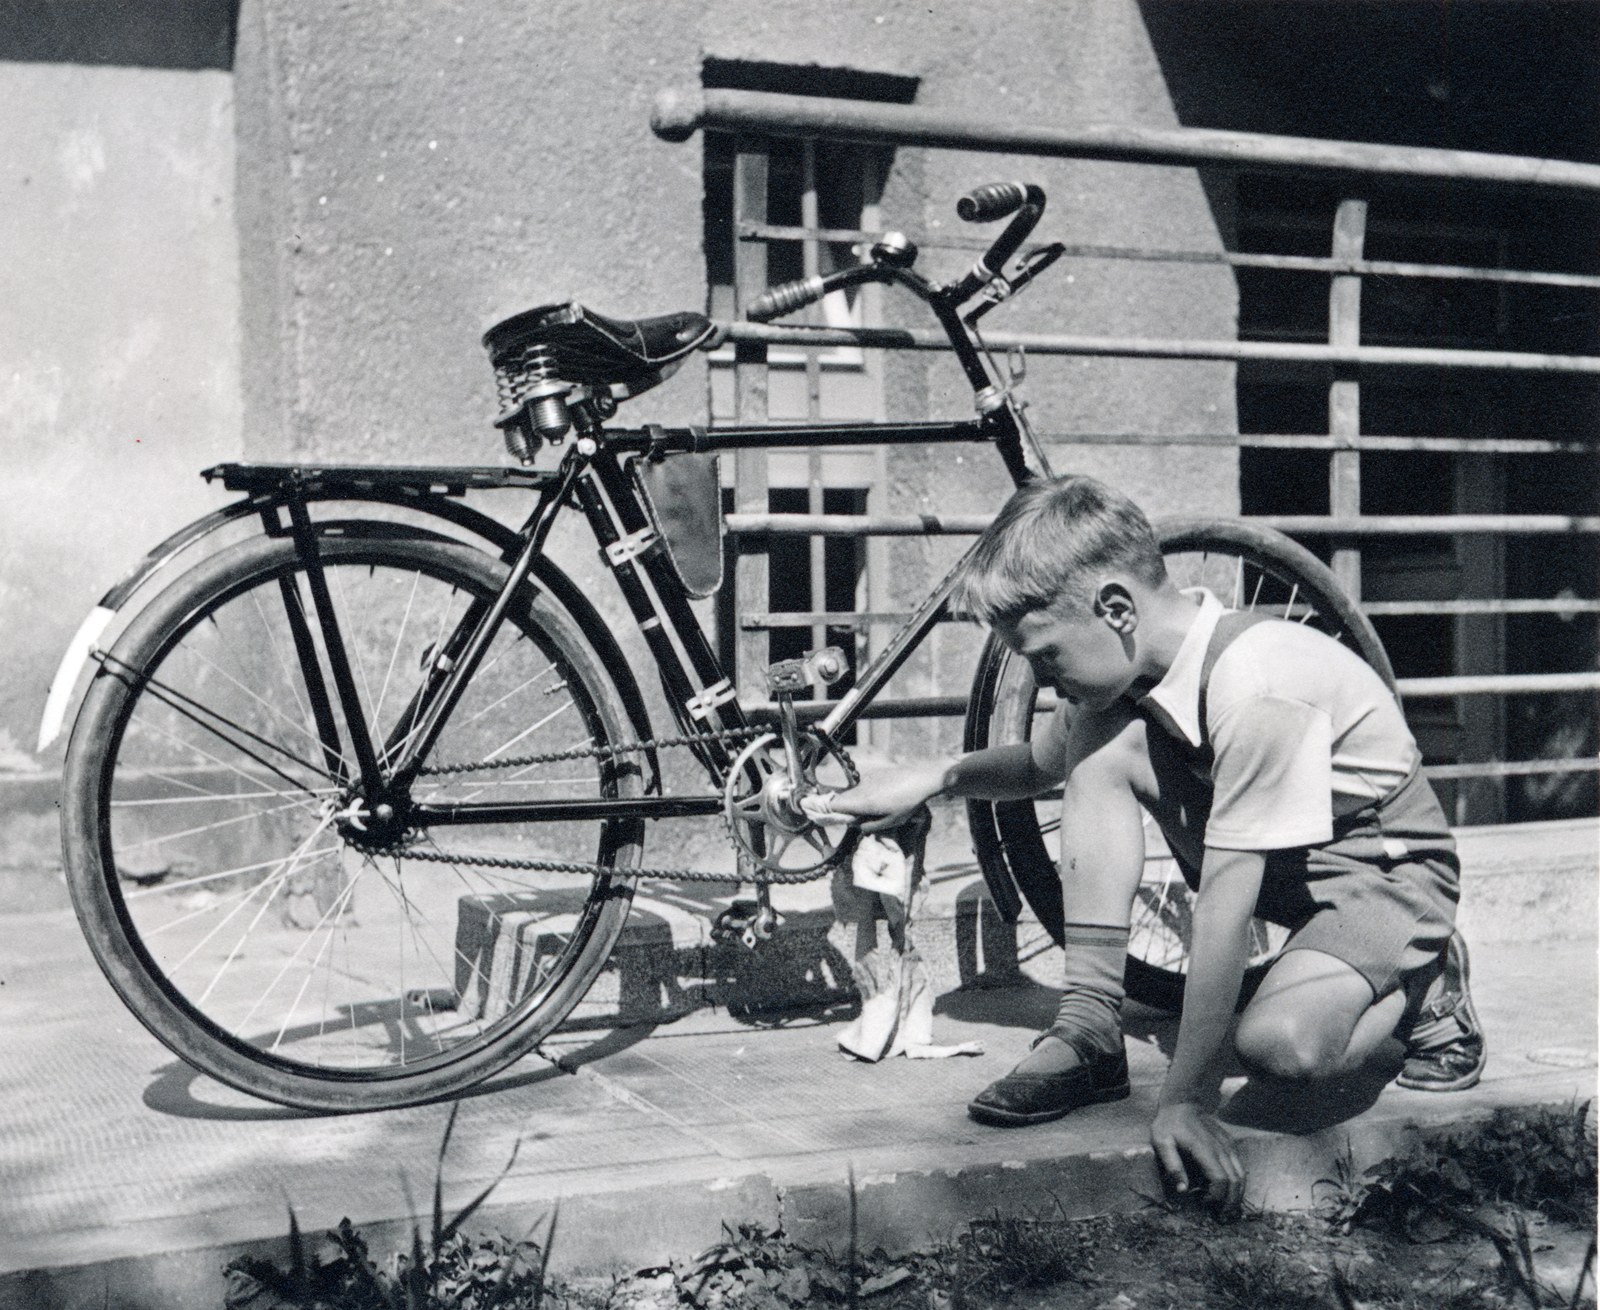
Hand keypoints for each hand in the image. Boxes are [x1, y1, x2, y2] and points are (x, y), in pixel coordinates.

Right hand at [824, 760, 948, 829]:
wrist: (921, 778)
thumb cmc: (908, 803)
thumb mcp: (892, 821)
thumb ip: (871, 826)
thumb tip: (858, 826)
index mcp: (863, 802)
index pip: (835, 805)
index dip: (826, 810)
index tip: (821, 816)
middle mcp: (861, 789)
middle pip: (840, 798)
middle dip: (838, 808)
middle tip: (841, 816)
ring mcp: (866, 780)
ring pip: (851, 792)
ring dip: (851, 801)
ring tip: (865, 810)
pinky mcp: (873, 774)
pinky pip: (860, 786)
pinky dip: (861, 794)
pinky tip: (875, 798)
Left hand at [1151, 1101, 1244, 1216]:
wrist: (1183, 1103)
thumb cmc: (1169, 1124)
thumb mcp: (1161, 1142)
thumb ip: (1172, 1165)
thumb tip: (1183, 1190)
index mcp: (1205, 1149)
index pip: (1221, 1179)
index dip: (1216, 1196)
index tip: (1204, 1203)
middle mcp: (1222, 1148)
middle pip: (1236, 1181)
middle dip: (1230, 1202)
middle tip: (1219, 1216)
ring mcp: (1229, 1146)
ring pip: (1242, 1175)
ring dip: (1237, 1195)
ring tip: (1226, 1209)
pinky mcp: (1231, 1145)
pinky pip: (1241, 1168)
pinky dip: (1239, 1184)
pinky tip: (1229, 1193)